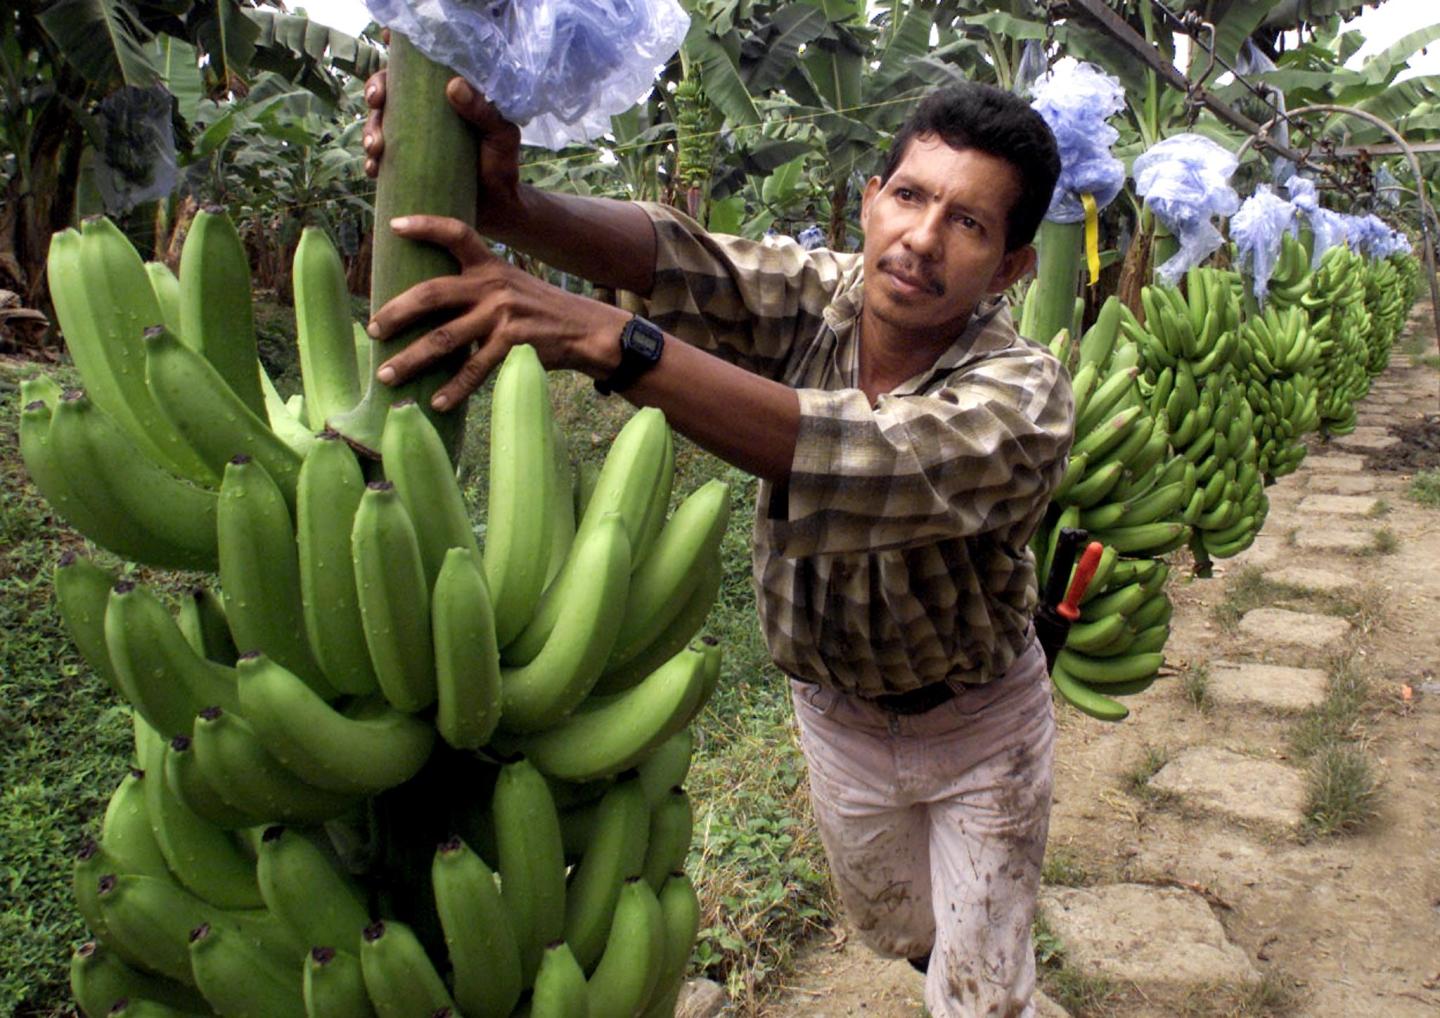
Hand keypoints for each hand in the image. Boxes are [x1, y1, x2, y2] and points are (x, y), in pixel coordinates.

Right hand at [363, 68, 523, 230]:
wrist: (498, 206)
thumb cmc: (501, 164)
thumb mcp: (500, 134)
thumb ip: (483, 111)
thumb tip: (453, 86)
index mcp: (443, 100)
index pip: (412, 74)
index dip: (392, 64)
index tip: (385, 68)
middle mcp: (422, 116)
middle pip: (387, 94)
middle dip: (374, 94)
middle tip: (376, 103)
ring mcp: (411, 142)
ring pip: (378, 126)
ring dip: (369, 132)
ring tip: (376, 147)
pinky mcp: (406, 168)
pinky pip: (381, 162)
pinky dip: (372, 164)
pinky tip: (373, 170)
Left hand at [366, 215, 626, 410]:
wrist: (586, 331)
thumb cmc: (541, 312)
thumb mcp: (512, 285)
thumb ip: (477, 288)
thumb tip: (427, 305)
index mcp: (490, 266)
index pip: (456, 233)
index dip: (425, 225)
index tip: (393, 226)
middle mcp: (493, 285)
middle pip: (433, 293)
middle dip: (396, 312)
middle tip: (371, 329)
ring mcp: (503, 315)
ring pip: (445, 338)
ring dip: (411, 360)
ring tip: (387, 376)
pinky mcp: (514, 344)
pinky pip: (475, 369)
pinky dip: (454, 389)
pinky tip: (437, 403)